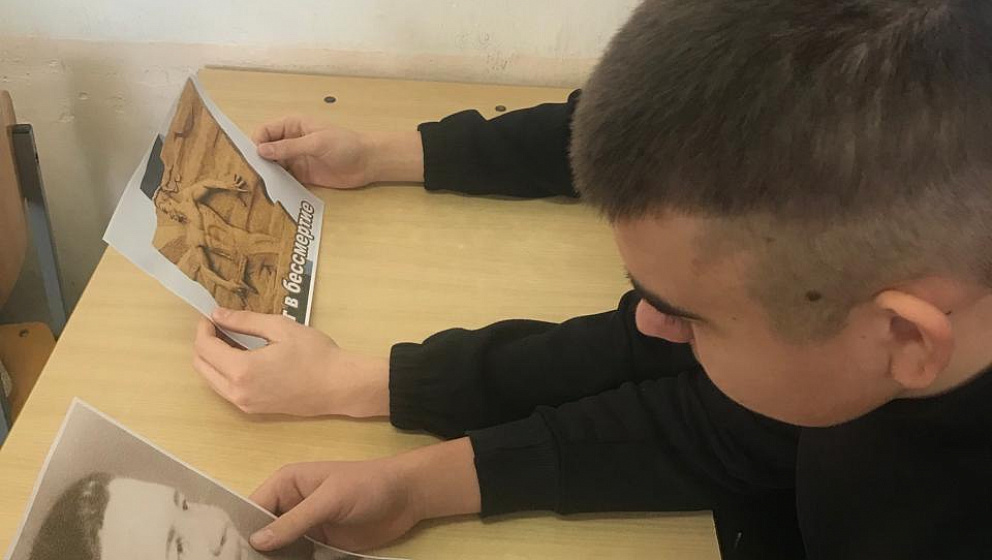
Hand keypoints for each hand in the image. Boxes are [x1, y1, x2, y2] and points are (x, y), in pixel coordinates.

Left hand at [192, 309, 388, 416]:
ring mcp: (245, 404)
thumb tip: (218, 315)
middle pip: (201, 366)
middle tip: (220, 325)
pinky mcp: (254, 409)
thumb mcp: (280, 328)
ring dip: (213, 359)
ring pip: (211, 380)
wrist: (339, 386)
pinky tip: (243, 357)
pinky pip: (226, 390)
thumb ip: (245, 321)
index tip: (212, 315)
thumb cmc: (315, 354)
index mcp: (241, 370)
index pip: (205, 347)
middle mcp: (237, 392)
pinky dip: (224, 372)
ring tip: (231, 339)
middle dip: (204, 343)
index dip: (204, 328)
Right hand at [249, 439, 480, 552]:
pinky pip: (296, 558)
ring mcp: (305, 526)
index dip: (239, 529)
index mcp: (287, 483)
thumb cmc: (367, 486)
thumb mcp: (330, 499)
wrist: (406, 497)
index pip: (252, 507)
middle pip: (261, 531)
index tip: (225, 553)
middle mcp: (290, 505)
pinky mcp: (319, 545)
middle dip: (252, 549)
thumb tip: (257, 541)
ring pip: (277, 549)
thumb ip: (295, 520)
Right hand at [252, 117, 423, 187]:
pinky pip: (285, 180)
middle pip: (265, 150)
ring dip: (266, 175)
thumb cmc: (345, 144)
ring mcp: (296, 159)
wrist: (368, 162)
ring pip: (273, 167)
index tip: (251, 158)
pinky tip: (271, 194)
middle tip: (248, 177)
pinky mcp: (302, 176)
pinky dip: (278, 185)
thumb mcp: (316, 143)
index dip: (255, 143)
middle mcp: (290, 142)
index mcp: (292, 126)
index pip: (264, 132)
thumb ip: (289, 148)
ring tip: (256, 188)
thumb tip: (261, 150)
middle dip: (257, 161)